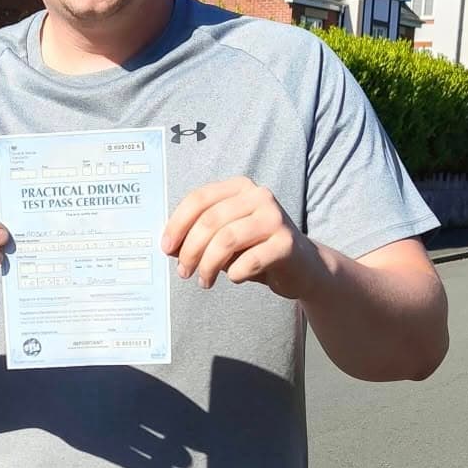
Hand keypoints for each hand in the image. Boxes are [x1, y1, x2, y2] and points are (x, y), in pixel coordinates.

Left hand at [161, 176, 317, 300]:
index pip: (199, 199)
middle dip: (190, 250)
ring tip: (204, 281)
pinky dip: (235, 274)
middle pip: (210, 221)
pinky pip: (249, 261)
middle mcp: (259, 196)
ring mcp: (275, 218)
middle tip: (183, 272)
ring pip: (226, 240)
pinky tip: (235, 278)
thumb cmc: (256, 249)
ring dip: (208, 265)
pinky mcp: (286, 244)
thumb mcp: (224, 236)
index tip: (166, 248)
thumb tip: (169, 246)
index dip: (177, 225)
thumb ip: (199, 235)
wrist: (301, 266)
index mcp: (240, 187)